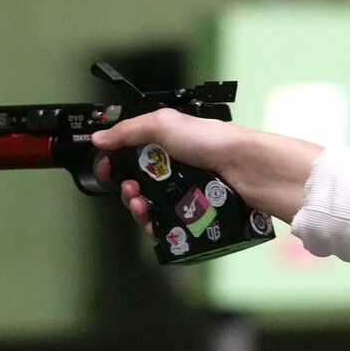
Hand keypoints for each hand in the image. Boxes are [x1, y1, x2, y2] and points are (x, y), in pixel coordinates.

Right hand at [91, 108, 321, 224]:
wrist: (248, 168)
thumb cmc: (213, 141)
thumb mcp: (165, 124)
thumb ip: (129, 130)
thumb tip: (101, 138)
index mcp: (170, 142)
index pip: (133, 153)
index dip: (116, 163)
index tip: (106, 171)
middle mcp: (178, 166)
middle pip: (139, 184)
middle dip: (127, 189)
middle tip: (130, 190)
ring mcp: (188, 190)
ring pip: (152, 207)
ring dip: (139, 209)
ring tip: (142, 208)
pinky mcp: (197, 212)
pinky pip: (170, 224)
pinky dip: (158, 226)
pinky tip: (155, 223)